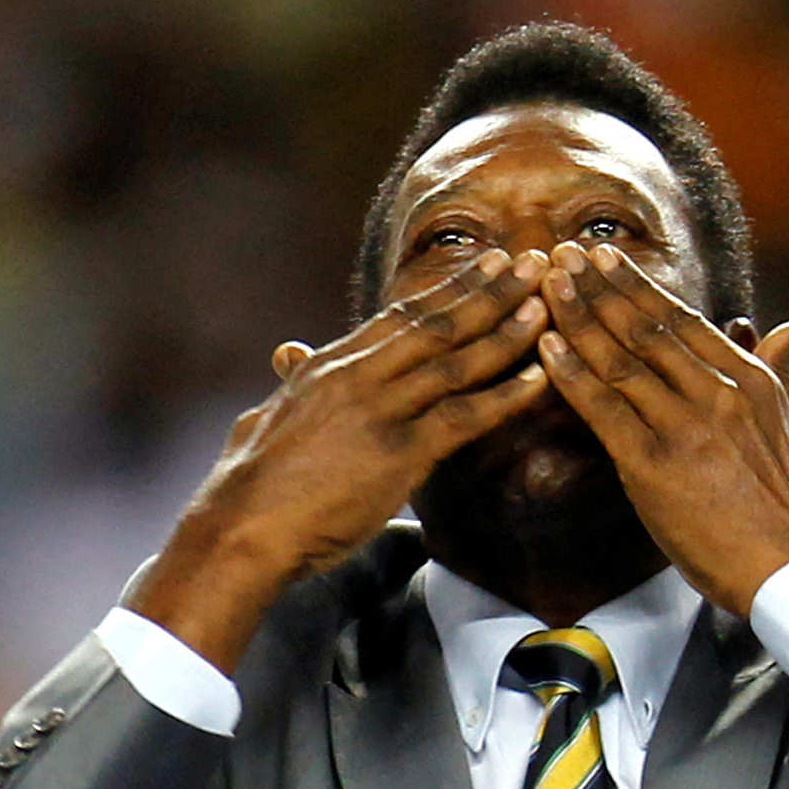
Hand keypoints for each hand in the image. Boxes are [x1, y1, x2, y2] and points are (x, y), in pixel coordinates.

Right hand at [128, 249, 559, 671]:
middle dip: (489, 291)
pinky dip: (505, 396)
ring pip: (454, 361)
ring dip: (506, 331)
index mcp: (331, 365)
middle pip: (436, 323)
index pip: (402, 315)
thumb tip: (288, 352)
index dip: (450, 287)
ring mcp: (379, 411)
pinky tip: (540, 378)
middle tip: (532, 261)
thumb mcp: (268, 412)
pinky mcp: (397, 453)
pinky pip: (463, 417)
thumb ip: (292, 379)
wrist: (242, 527)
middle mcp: (358, 375)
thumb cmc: (252, 481)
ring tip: (546, 304)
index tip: (488, 263)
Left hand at [535, 241, 788, 614]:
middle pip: (645, 328)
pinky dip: (572, 374)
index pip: (682, 320)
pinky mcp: (655, 466)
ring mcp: (684, 427)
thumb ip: (784, 373)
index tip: (605, 257)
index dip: (638, 286)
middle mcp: (716, 392)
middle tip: (562, 253)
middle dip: (599, 287)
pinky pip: (604, 410)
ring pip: (620, 359)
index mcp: (750, 379)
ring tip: (547, 281)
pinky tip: (546, 345)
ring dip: (578, 316)